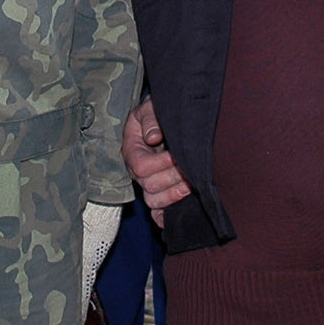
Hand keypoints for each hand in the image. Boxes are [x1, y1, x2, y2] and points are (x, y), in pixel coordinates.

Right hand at [122, 97, 188, 228]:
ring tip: (191, 185)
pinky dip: (165, 216)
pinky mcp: (158, 192)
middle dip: (172, 178)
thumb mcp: (151, 108)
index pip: (140, 166)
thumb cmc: (157, 113)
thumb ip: (151, 119)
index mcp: (133, 149)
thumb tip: (153, 137)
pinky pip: (157, 212)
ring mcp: (147, 183)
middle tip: (190, 170)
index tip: (176, 155)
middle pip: (148, 185)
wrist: (164, 118)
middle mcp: (137, 170)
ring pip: (153, 201)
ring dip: (173, 196)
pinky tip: (179, 213)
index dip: (159, 164)